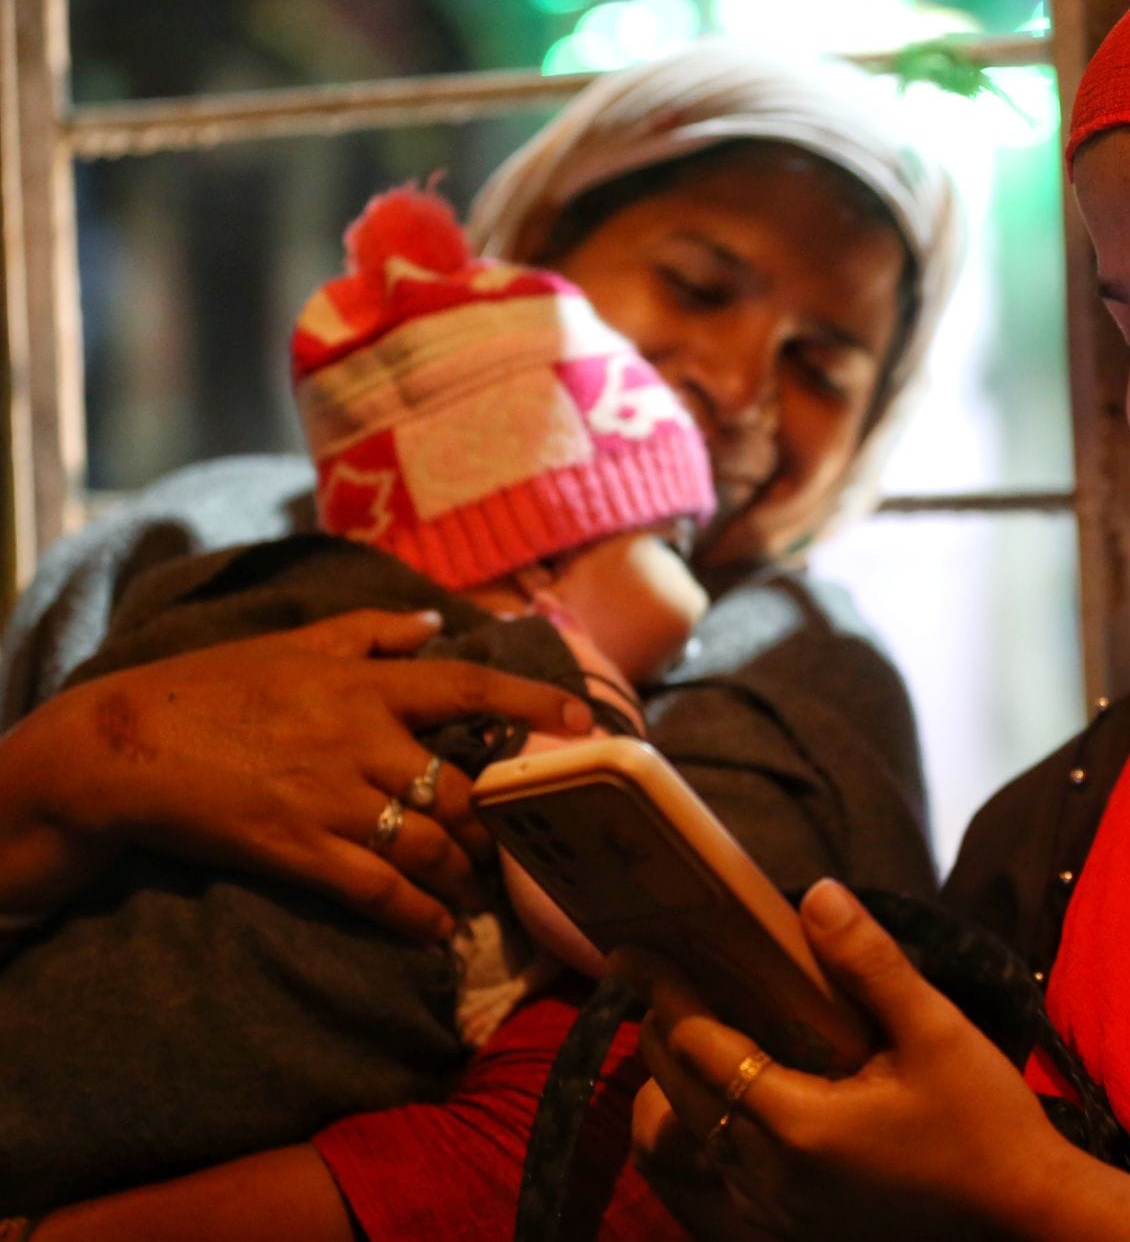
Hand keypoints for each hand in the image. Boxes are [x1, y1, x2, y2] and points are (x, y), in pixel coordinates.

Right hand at [0, 608, 592, 941]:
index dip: (530, 706)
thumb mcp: (293, 643)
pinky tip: (437, 930)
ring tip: (479, 892)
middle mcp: (361, 740)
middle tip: (519, 845)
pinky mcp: (299, 848)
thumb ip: (370, 633)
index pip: (467, 686)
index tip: (583, 723)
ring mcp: (332, 798)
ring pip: (430, 844)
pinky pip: (378, 889)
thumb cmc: (209, 687)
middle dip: (496, 825)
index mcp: (364, 685)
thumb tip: (433, 623)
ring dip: (465, 874)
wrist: (123, 745)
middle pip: (460, 789)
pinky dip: (417, 914)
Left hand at [618, 882, 1129, 1241]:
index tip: (637, 948)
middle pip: (677, 1093)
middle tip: (653, 971)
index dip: (665, 993)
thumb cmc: (983, 1121)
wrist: (1019, 1210)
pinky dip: (699, 1123)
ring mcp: (774, 1208)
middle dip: (661, 1028)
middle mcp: (770, 1176)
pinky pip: (714, 1169)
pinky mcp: (788, 1223)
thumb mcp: (936, 1030)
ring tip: (685, 1024)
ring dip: (673, 1080)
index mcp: (799, 1125)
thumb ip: (870, 963)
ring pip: (685, 1138)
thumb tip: (816, 894)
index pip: (703, 1049)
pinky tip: (722, 1089)